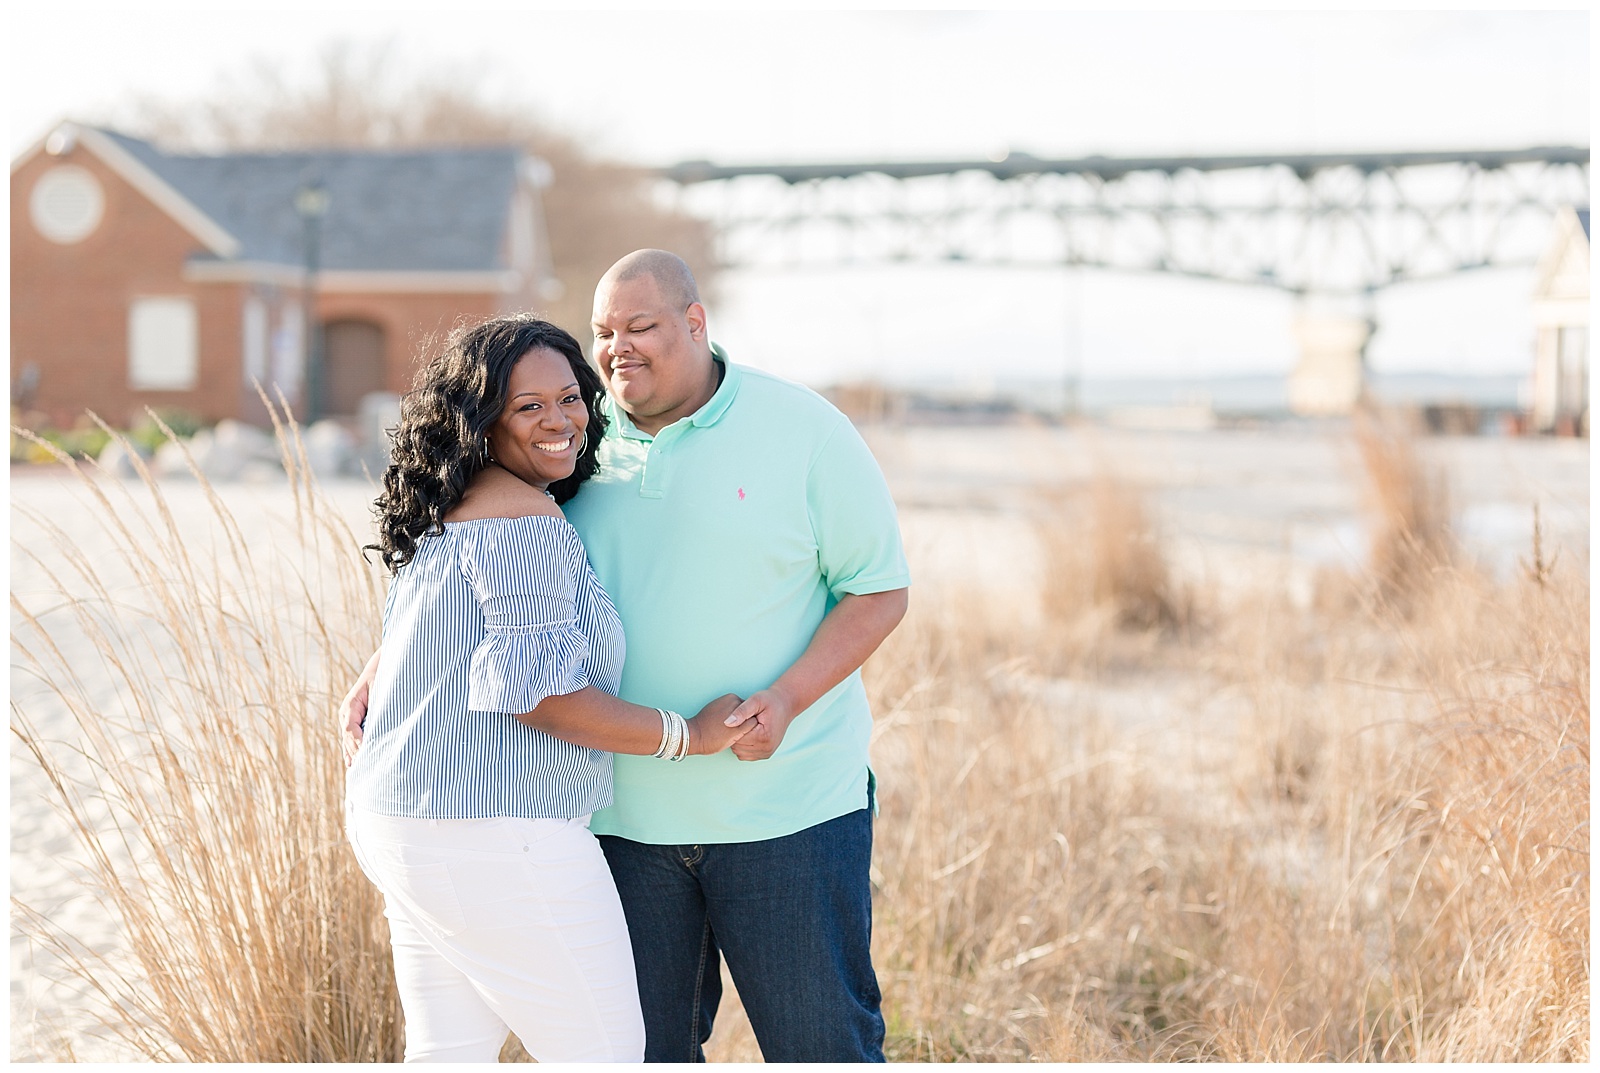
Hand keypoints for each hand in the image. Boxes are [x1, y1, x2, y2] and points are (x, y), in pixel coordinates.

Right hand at [340, 649, 381, 766]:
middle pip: (348, 739)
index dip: (358, 741)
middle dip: (356, 753)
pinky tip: (351, 765)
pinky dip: (351, 753)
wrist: (377, 671)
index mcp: (350, 706)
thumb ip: (377, 708)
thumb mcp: (379, 692)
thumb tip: (379, 726)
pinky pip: (349, 741)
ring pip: (347, 742)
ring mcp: (346, 720)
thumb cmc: (381, 680)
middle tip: (365, 768)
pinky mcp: (351, 723)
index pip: (350, 729)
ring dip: (353, 755)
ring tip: (359, 771)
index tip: (366, 752)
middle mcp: (345, 714)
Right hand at [687, 693, 751, 754]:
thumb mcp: (716, 708)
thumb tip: (735, 714)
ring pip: (752, 720)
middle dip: (746, 720)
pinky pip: (751, 730)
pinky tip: (738, 737)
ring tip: (736, 734)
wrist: (695, 734)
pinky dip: (748, 733)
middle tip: (736, 728)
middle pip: (750, 712)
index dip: (741, 716)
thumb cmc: (703, 724)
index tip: (735, 722)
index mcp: (731, 697)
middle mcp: (736, 704)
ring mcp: (739, 716)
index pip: (744, 706)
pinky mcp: (739, 728)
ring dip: (747, 727)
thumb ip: (728, 708)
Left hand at [724, 688, 797, 761]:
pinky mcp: (765, 755)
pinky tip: (748, 734)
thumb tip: (727, 723)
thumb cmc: (770, 701)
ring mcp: (766, 753)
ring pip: (739, 752)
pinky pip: (745, 755)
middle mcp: (766, 749)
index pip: (737, 738)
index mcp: (764, 737)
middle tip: (743, 721)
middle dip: (736, 734)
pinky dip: (743, 746)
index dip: (735, 727)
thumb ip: (741, 711)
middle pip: (737, 747)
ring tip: (746, 727)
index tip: (742, 716)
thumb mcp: (755, 700)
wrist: (785, 705)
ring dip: (739, 741)